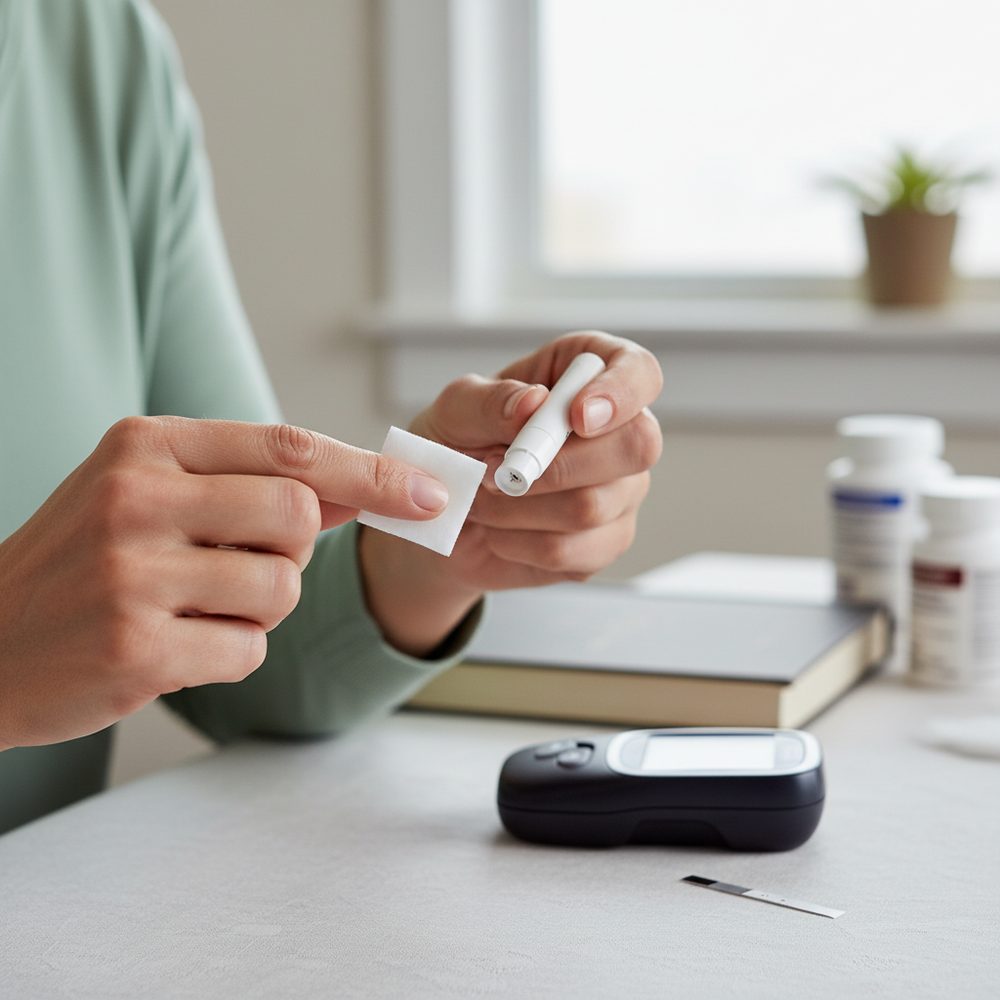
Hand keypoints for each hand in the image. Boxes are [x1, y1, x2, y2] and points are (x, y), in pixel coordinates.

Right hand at [0, 416, 447, 748]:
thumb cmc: (82, 563)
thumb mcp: (148, 494)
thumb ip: (246, 484)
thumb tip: (351, 491)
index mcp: (147, 445)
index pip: (290, 448)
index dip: (371, 473)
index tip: (429, 495)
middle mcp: (136, 496)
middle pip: (296, 517)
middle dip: (290, 554)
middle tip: (236, 567)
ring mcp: (131, 573)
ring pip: (280, 589)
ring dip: (256, 609)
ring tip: (190, 607)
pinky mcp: (134, 645)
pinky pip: (248, 649)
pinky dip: (228, 653)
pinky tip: (171, 645)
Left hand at [359, 331, 662, 652]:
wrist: (440, 514)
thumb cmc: (455, 446)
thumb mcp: (453, 411)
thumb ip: (488, 401)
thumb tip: (532, 404)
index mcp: (586, 376)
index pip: (640, 372)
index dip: (621, 392)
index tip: (578, 417)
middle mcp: (618, 432)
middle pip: (638, 445)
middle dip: (560, 465)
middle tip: (499, 469)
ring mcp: (620, 491)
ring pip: (593, 506)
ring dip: (518, 507)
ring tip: (484, 498)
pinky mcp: (603, 544)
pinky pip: (571, 551)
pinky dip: (518, 543)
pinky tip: (499, 530)